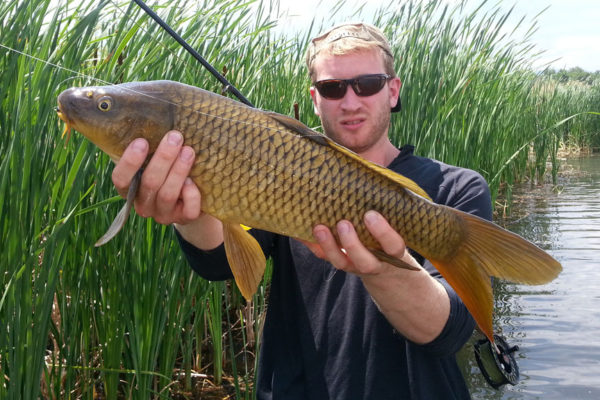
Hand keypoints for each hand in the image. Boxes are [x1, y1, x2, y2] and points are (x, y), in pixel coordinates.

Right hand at [111, 130, 201, 224]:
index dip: (129, 162)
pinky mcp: (183, 219)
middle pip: (149, 183)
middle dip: (163, 158)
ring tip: (189, 151)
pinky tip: (193, 181)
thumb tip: (150, 112)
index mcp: (130, 188)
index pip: (121, 179)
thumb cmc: (170, 168)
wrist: (194, 195)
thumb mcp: (156, 157)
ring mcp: (163, 215)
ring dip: (178, 171)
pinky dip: (191, 195)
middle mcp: (144, 204)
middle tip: (175, 137)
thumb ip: (151, 144)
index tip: (141, 141)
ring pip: (167, 195)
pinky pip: (187, 210)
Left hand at [303, 210, 419, 275]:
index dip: (383, 232)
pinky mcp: (339, 262)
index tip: (370, 214)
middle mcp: (375, 261)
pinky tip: (300, 232)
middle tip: (343, 223)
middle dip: (352, 243)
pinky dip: (312, 245)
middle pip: (365, 261)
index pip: (394, 245)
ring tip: (319, 227)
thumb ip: (383, 202)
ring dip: (329, 246)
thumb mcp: (394, 220)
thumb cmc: (388, 230)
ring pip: (342, 262)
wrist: (384, 263)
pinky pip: (323, 257)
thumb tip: (365, 167)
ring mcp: (355, 264)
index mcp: (393, 249)